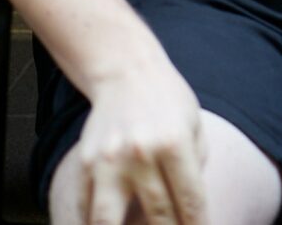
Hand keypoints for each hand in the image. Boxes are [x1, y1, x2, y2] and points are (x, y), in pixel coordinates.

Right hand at [57, 61, 207, 224]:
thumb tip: (191, 209)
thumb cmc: (167, 100)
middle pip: (158, 215)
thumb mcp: (194, 126)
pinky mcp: (86, 164)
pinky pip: (86, 207)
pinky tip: (109, 224)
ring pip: (108, 221)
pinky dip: (94, 223)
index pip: (190, 200)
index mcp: (174, 143)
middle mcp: (141, 154)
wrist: (126, 72)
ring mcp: (109, 160)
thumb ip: (196, 167)